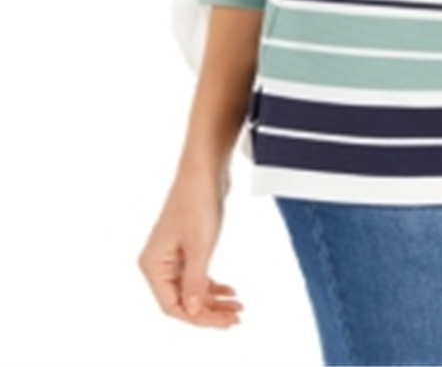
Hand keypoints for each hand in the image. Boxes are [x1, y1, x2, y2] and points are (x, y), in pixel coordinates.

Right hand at [137, 170, 242, 327]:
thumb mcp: (200, 246)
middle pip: (183, 300)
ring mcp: (173, 254)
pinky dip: (213, 285)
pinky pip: (197, 275)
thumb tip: (193, 309)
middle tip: (236, 318)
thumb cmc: (197, 200)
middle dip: (210, 312)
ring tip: (238, 308)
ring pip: (192, 289)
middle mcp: (159, 262)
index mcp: (153, 264)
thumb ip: (195, 281)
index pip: (172, 306)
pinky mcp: (187, 246)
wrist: (205, 169)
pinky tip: (230, 291)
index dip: (199, 318)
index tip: (224, 322)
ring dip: (214, 300)